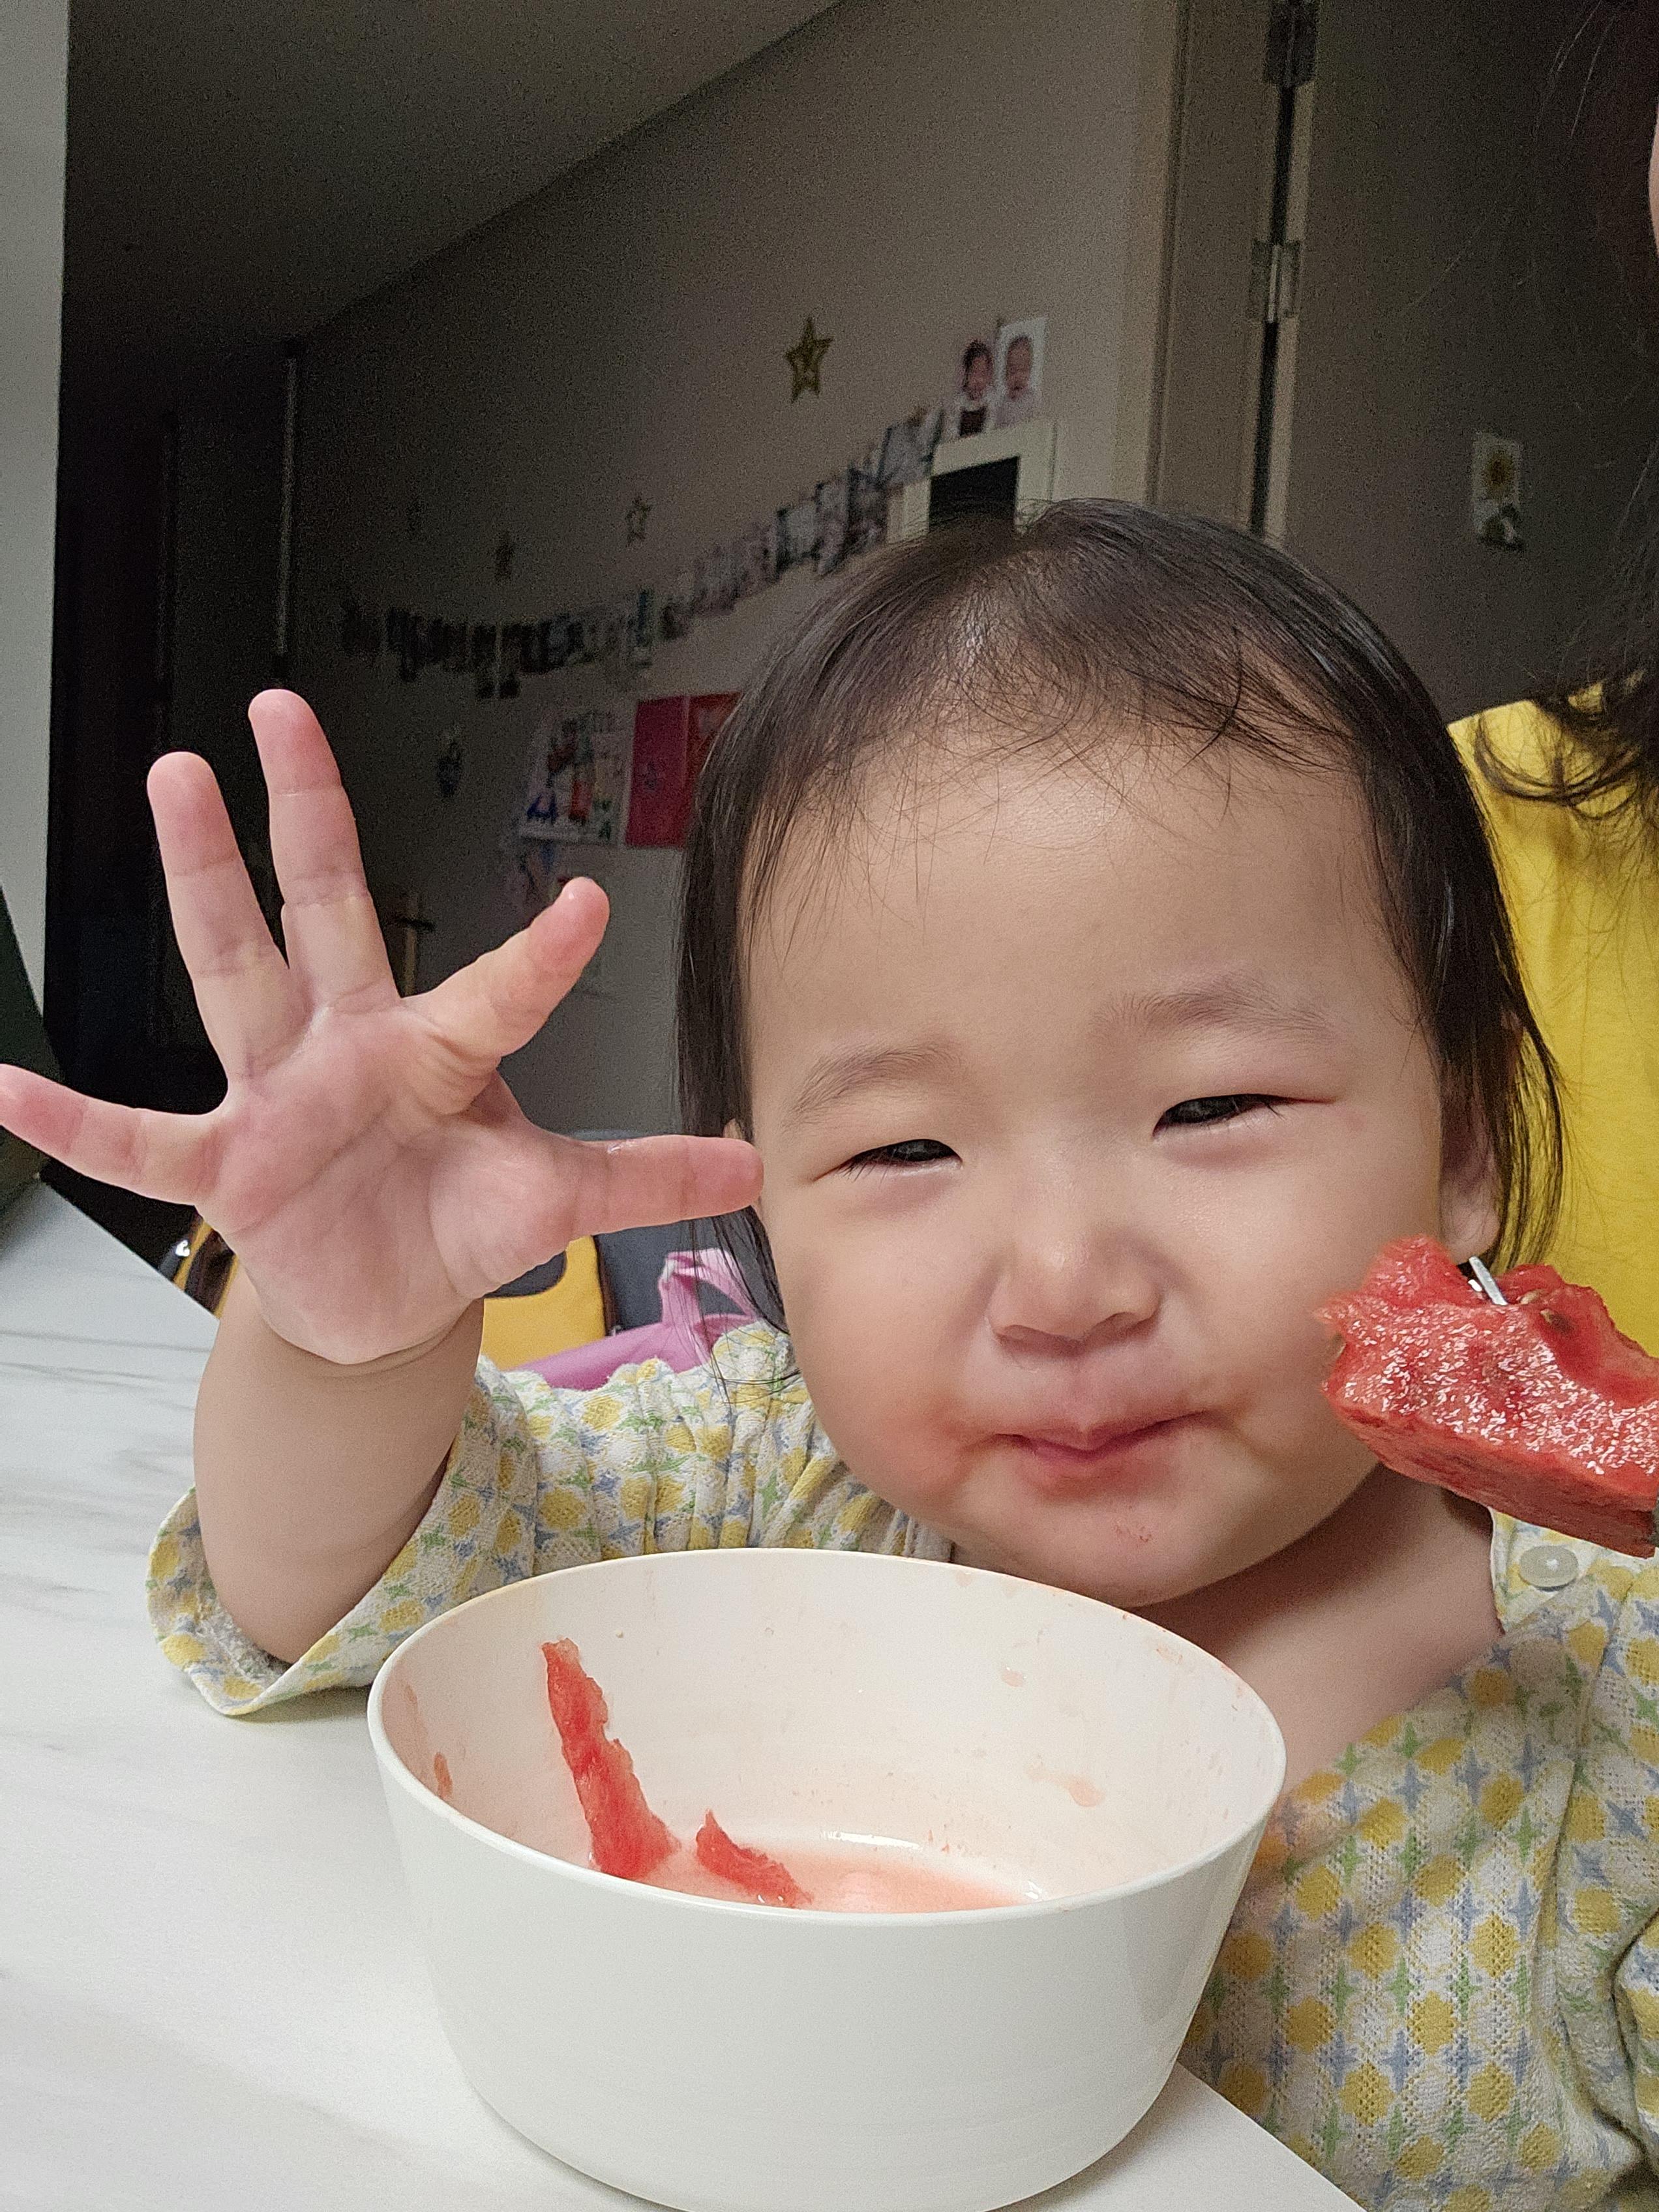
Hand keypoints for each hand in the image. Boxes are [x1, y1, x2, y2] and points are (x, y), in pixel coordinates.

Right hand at [0, 691, 759, 1362]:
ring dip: (202, 881)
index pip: (495, 991)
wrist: (378, 1301)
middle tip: (279, 712)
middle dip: (306, 814)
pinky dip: (75, 1119)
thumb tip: (754, 1163)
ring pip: (233, 970)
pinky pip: (138, 1138)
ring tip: (171, 776)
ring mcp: (277, 1093)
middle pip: (329, 910)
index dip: (538, 956)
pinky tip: (3, 1085)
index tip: (584, 904)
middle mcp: (350, 1045)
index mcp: (438, 1050)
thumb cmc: (455, 1224)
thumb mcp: (552, 1201)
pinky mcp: (225, 1164)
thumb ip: (642, 1179)